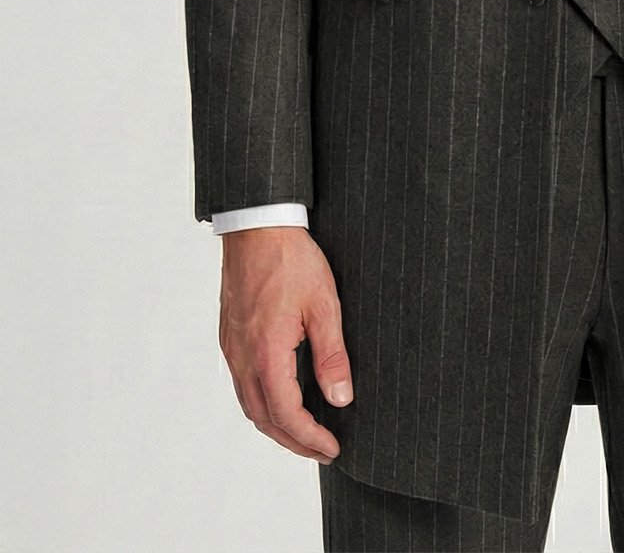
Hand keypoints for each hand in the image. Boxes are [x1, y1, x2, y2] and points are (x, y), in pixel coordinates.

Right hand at [218, 226, 352, 464]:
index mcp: (266, 352)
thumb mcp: (324, 305)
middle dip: (294, 442)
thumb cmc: (291, 259)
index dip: (310, 438)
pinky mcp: (229, 337)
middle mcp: (242, 357)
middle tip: (322, 450)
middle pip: (264, 419)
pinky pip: (242, 384)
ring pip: (250, 404)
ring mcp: (231, 348)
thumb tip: (341, 399)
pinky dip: (262, 403)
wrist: (256, 226)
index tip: (333, 448)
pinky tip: (280, 399)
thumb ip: (332, 356)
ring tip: (304, 433)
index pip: (287, 414)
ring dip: (276, 426)